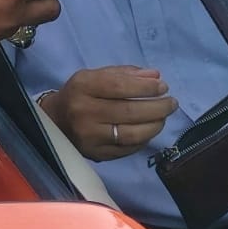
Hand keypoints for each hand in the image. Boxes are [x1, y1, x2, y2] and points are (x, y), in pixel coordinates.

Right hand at [38, 66, 177, 160]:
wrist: (56, 121)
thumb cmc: (79, 94)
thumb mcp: (95, 76)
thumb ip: (124, 74)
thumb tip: (156, 77)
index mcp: (82, 87)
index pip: (120, 86)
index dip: (145, 88)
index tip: (163, 87)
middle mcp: (84, 112)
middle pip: (129, 111)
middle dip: (157, 107)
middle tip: (172, 103)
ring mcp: (91, 137)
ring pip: (132, 134)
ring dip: (155, 125)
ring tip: (163, 117)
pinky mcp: (97, 154)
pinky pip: (129, 149)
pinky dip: (144, 139)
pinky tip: (150, 130)